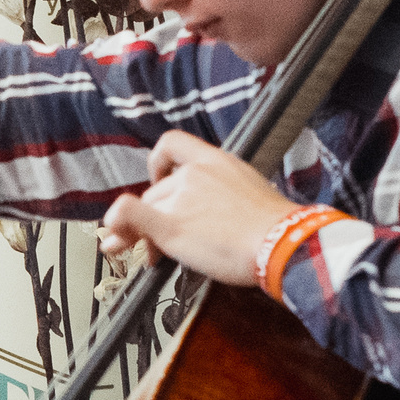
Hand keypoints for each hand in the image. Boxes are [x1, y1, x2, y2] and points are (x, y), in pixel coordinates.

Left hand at [99, 130, 295, 287]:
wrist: (284, 243)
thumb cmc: (274, 227)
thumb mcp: (247, 191)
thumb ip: (219, 193)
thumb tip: (205, 211)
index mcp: (215, 161)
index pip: (172, 144)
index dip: (158, 162)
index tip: (159, 178)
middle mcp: (193, 175)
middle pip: (156, 191)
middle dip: (154, 215)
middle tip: (159, 242)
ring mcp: (180, 200)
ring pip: (147, 210)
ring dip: (143, 232)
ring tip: (155, 255)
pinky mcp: (171, 227)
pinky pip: (129, 215)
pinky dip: (118, 223)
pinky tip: (115, 238)